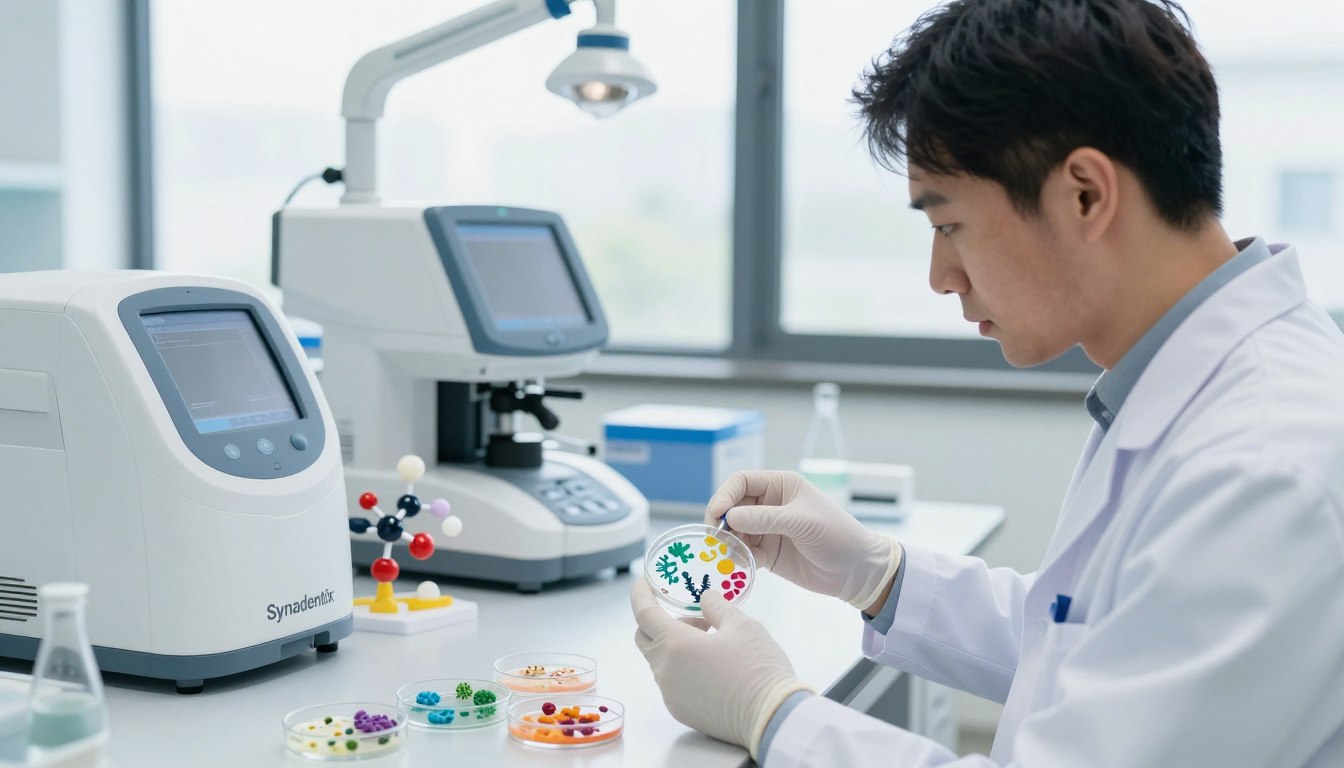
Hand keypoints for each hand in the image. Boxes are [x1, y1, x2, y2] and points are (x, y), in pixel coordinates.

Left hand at [631, 579, 810, 759]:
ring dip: (676, 646)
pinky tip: (712, 668)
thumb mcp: (742, 624)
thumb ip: (717, 607)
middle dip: (663, 622)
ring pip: (661, 661)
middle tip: (696, 618)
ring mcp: (670, 694)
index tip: (643, 582)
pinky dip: (683, 668)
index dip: (640, 594)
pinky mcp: (681, 711)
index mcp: (674, 644)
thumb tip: (705, 599)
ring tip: (712, 643)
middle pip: (646, 638)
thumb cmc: (757, 667)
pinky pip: (672, 683)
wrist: (772, 718)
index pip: (644, 613)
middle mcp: (665, 671)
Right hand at [706, 470, 900, 610]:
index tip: (717, 514)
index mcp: (781, 486)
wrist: (856, 571)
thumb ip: (765, 518)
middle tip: (718, 539)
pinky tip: (747, 565)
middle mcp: (770, 504)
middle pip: (732, 506)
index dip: (725, 495)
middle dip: (722, 521)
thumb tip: (729, 516)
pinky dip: (739, 558)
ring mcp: (767, 529)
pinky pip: (743, 551)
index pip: (741, 482)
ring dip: (729, 542)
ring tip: (734, 555)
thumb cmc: (837, 535)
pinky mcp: (767, 552)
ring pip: (734, 531)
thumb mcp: (802, 522)